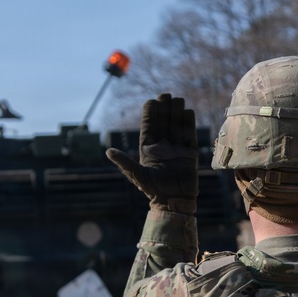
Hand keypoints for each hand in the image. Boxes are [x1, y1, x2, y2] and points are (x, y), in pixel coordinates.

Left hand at [106, 93, 197, 213]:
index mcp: (149, 150)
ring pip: (176, 127)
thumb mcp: (137, 175)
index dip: (150, 115)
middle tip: (165, 95)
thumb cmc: (153, 190)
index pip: (149, 128)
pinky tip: (188, 112)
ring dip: (177, 113)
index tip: (151, 101)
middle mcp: (163, 147)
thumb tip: (108, 151)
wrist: (173, 202)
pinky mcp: (189, 154)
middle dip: (164, 109)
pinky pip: (189, 136)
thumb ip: (124, 162)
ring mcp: (177, 150)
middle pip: (164, 124)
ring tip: (177, 99)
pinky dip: (189, 125)